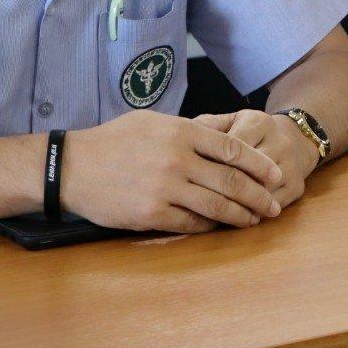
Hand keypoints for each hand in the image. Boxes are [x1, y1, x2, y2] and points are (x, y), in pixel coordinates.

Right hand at [60, 110, 282, 232]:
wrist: (72, 166)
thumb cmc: (115, 140)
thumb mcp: (154, 121)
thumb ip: (192, 127)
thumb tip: (227, 130)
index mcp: (180, 132)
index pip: (232, 148)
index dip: (258, 164)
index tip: (275, 175)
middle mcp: (177, 159)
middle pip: (231, 181)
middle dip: (259, 195)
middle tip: (274, 204)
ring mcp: (165, 188)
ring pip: (216, 206)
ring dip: (241, 216)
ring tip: (255, 220)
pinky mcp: (151, 214)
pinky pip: (191, 223)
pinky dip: (210, 226)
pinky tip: (220, 227)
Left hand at [193, 110, 320, 209]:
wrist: (295, 139)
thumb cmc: (251, 132)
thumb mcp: (231, 121)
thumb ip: (206, 126)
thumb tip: (179, 137)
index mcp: (259, 122)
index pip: (231, 147)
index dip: (209, 163)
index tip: (188, 176)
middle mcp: (279, 142)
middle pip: (246, 171)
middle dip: (219, 187)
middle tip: (193, 199)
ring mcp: (291, 166)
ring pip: (259, 192)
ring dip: (236, 205)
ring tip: (209, 214)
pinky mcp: (297, 188)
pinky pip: (271, 206)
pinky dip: (252, 214)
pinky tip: (232, 219)